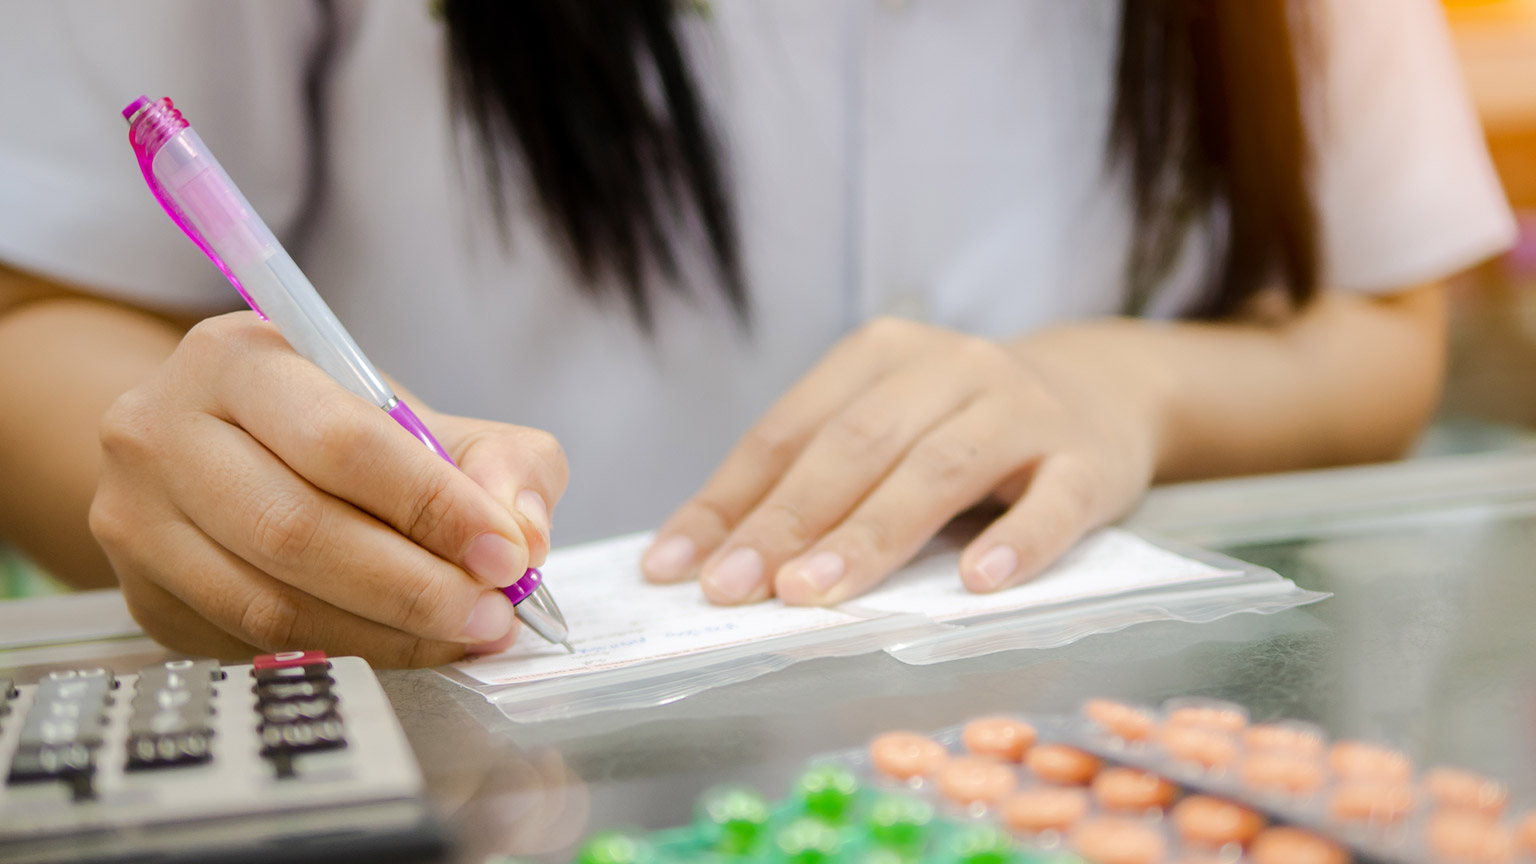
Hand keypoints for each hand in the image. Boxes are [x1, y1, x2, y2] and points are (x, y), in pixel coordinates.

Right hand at [90, 312, 567, 666]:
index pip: (342, 441)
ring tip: (464, 634)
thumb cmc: (332, 431)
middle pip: (298, 530)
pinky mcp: (146, 599)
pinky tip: (404, 647)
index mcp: (237, 359)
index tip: (506, 554)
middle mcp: (162, 434)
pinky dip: (345, 654)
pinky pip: (253, 645)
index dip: (433, 505)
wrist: (219, 454)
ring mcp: (139, 523)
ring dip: (386, 633)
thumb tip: (524, 533)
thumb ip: (498, 461)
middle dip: (415, 585)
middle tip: (493, 613)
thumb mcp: (422, 417)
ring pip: (271, 603)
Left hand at [642, 317, 1164, 604]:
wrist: (1102, 391)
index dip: (730, 500)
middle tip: (733, 591)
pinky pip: (1052, 503)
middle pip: (855, 447)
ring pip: (937, 472)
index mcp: (882, 355)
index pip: (789, 431)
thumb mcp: (885, 427)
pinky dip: (1018, 542)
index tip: (677, 567)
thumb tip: (711, 557)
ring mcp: (1022, 411)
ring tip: (813, 593)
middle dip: (785, 522)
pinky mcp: (1087, 461)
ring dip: (870, 536)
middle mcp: (951, 369)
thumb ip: (811, 477)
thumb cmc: (963, 425)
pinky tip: (979, 582)